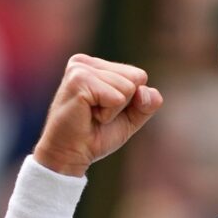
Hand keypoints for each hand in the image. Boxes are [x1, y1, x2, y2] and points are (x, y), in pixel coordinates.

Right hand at [33, 54, 163, 176]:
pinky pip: (117, 98)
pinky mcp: (78, 81)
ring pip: (128, 88)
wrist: (70, 155)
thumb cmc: (97, 135)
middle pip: (136, 78)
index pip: (138, 75)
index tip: (106, 109)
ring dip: (113, 110)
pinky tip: (88, 115)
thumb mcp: (131, 117)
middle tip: (97, 113)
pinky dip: (107, 114)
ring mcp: (80, 69)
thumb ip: (147, 103)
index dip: (132, 100)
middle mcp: (85, 62)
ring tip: (91, 114)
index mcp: (96, 65)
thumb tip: (146, 91)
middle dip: (123, 103)